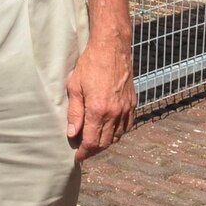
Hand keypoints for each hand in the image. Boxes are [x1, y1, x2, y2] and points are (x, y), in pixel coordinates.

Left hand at [65, 34, 134, 159]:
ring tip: (93, 143)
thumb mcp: (75, 87)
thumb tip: (72, 134)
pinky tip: (108, 131)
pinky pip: (126, 127)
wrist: (112, 49)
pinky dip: (117, 133)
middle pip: (105, 143)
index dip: (83, 152)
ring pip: (117, 137)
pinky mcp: (132, 104)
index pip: (91, 142)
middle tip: (83, 152)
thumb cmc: (90, 65)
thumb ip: (74, 113)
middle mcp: (115, 113)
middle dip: (93, 151)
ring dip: (105, 143)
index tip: (77, 157)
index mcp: (98, 110)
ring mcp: (126, 109)